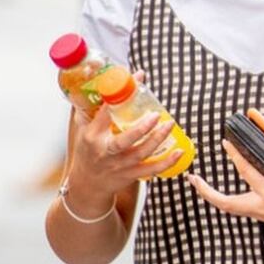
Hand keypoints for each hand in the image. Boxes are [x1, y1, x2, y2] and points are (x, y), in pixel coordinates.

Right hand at [66, 92, 186, 212]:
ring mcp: (119, 165)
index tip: (138, 78)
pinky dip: (167, 162)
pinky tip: (179, 151)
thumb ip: (93, 108)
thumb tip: (104, 81)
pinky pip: (151, 170)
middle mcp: (105, 151)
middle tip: (156, 114)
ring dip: (158, 139)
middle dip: (142, 128)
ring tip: (171, 124)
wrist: (87, 185)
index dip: (121, 95)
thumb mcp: (84, 129)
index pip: (106, 113)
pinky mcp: (130, 175)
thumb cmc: (88, 151)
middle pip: (124, 141)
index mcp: (92, 136)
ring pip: (141, 153)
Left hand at [186, 113, 263, 237]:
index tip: (226, 141)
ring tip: (197, 183)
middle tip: (196, 175)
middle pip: (226, 201)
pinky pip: (238, 209)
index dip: (234, 154)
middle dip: (208, 187)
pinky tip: (217, 190)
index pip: (247, 170)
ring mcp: (262, 215)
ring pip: (229, 209)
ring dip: (211, 197)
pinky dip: (226, 200)